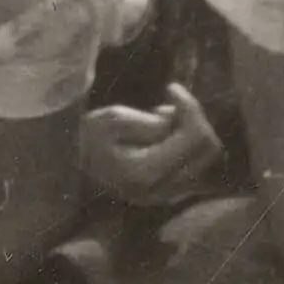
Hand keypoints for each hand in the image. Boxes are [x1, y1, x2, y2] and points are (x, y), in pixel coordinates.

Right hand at [79, 84, 223, 205]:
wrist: (74, 168)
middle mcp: (164, 190)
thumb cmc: (89, 140)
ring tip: (161, 120)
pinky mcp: (173, 193)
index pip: (194, 137)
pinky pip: (200, 163)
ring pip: (208, 156)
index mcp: (146, 173)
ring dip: (192, 131)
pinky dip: (190, 144)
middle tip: (165, 106)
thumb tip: (175, 124)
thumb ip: (147, 123)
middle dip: (194, 119)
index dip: (190, 106)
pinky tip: (165, 136)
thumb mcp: (111, 121)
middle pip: (209, 148)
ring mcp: (170, 195)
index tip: (170, 88)